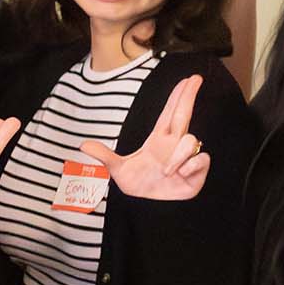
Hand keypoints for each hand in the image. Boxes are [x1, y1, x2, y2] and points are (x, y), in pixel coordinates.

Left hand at [79, 76, 212, 201]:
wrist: (150, 206)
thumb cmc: (139, 184)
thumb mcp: (118, 170)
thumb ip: (104, 156)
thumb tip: (82, 145)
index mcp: (159, 139)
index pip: (169, 112)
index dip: (178, 96)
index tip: (188, 80)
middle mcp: (174, 143)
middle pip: (184, 113)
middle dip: (189, 95)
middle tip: (196, 78)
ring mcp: (187, 155)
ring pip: (190, 140)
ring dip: (178, 156)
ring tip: (166, 171)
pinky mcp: (197, 169)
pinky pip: (200, 159)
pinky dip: (189, 167)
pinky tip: (181, 174)